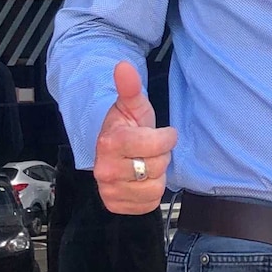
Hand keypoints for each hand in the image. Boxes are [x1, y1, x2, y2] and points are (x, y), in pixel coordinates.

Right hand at [93, 61, 176, 213]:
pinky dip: (151, 193)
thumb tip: (123, 65)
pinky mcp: (116, 206)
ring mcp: (110, 191)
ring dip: (157, 175)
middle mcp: (105, 170)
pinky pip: (150, 203)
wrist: (111, 152)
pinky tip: (142, 181)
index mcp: (109, 143)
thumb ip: (129, 87)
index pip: (154, 144)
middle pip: (157, 166)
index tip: (164, 133)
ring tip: (145, 164)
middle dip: (160, 155)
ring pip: (155, 187)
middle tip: (150, 150)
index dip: (165, 138)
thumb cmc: (127, 127)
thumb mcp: (132, 106)